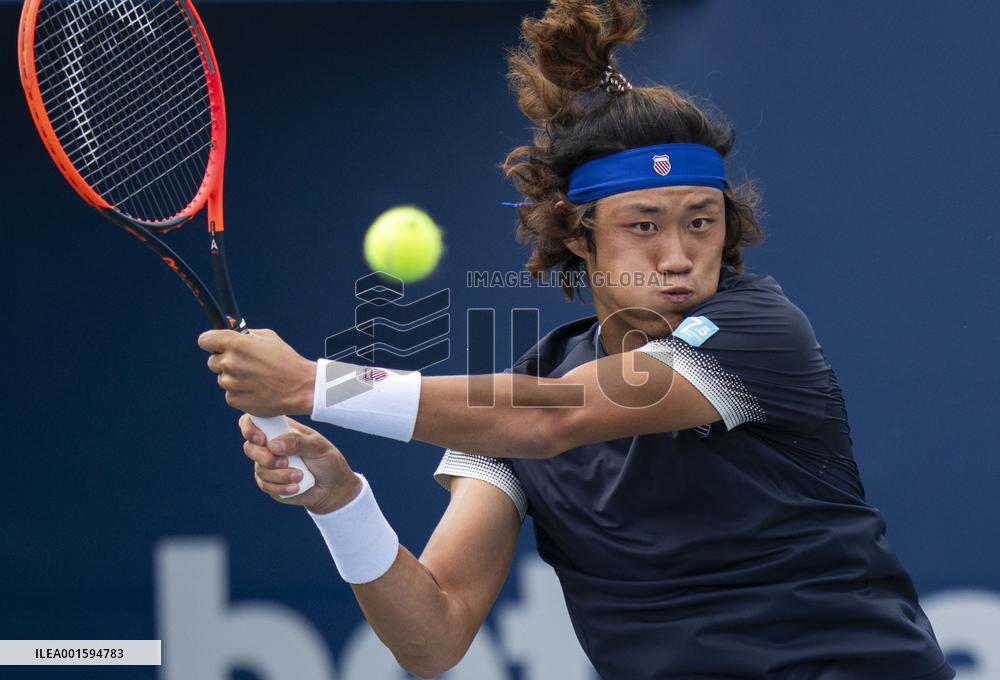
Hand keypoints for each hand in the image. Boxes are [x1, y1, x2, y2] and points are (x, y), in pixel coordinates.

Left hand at [199, 328, 314, 416]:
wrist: (300, 387)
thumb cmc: (286, 360)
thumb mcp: (268, 337)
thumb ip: (246, 336)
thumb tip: (234, 336)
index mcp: (235, 344)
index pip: (205, 340)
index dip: (212, 342)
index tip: (217, 346)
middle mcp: (229, 363)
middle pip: (212, 361)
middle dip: (225, 361)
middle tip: (245, 364)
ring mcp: (230, 383)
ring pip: (222, 378)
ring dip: (234, 378)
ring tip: (256, 378)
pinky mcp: (234, 400)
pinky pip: (230, 394)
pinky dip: (240, 392)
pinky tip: (257, 389)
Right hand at [239, 414, 362, 513]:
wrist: (333, 488)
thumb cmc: (327, 461)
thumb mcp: (318, 447)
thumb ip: (297, 442)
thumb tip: (272, 445)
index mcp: (281, 429)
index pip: (253, 421)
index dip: (249, 428)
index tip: (261, 439)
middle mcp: (271, 445)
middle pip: (249, 447)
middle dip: (264, 457)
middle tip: (285, 462)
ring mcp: (268, 465)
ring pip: (259, 469)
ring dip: (280, 475)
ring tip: (300, 476)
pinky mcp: (270, 483)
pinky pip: (265, 485)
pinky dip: (281, 487)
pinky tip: (296, 487)